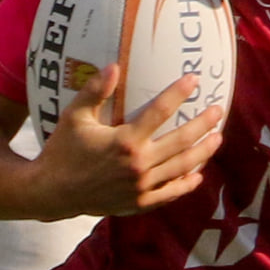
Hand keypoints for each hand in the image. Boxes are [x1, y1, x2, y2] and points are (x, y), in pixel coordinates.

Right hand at [31, 64, 223, 218]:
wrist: (51, 192)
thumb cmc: (62, 150)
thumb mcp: (74, 116)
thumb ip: (95, 91)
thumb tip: (114, 65)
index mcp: (124, 141)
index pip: (160, 112)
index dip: (178, 93)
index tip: (194, 80)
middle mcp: (138, 165)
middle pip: (181, 141)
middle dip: (203, 124)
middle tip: (218, 110)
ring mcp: (141, 187)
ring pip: (182, 168)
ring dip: (203, 152)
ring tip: (217, 138)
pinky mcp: (139, 203)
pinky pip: (170, 194)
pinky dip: (186, 184)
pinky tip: (197, 175)